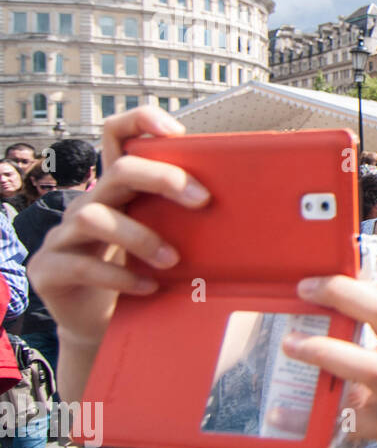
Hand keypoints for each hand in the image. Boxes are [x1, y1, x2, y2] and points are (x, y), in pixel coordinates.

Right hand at [27, 108, 208, 396]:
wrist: (103, 324)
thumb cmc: (144, 273)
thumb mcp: (170, 241)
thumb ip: (191, 220)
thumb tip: (255, 208)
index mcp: (119, 190)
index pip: (117, 136)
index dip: (140, 122)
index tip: (176, 130)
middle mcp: (89, 202)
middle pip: (119, 170)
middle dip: (163, 179)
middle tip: (202, 200)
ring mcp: (64, 234)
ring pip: (94, 216)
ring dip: (141, 236)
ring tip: (173, 260)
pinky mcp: (50, 268)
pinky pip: (82, 264)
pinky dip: (120, 276)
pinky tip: (148, 287)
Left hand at [282, 276, 376, 447]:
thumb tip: (356, 288)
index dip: (351, 286)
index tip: (316, 281)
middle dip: (342, 297)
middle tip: (305, 291)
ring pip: (370, 368)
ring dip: (327, 352)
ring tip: (293, 343)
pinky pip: (349, 417)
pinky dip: (318, 412)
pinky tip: (287, 410)